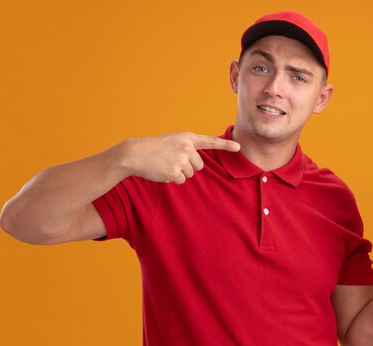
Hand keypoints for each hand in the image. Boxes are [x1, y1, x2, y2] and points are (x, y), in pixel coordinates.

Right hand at [119, 131, 239, 183]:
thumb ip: (187, 148)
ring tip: (165, 164)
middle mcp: (186, 147)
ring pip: (190, 174)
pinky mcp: (175, 171)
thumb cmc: (154, 149)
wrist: (134, 154)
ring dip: (179, 173)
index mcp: (186, 138)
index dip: (225, 145)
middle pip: (199, 165)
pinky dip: (173, 179)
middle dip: (188, 167)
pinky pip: (181, 180)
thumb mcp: (173, 142)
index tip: (238, 147)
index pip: (209, 141)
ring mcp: (181, 159)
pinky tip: (162, 171)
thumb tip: (197, 166)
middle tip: (172, 161)